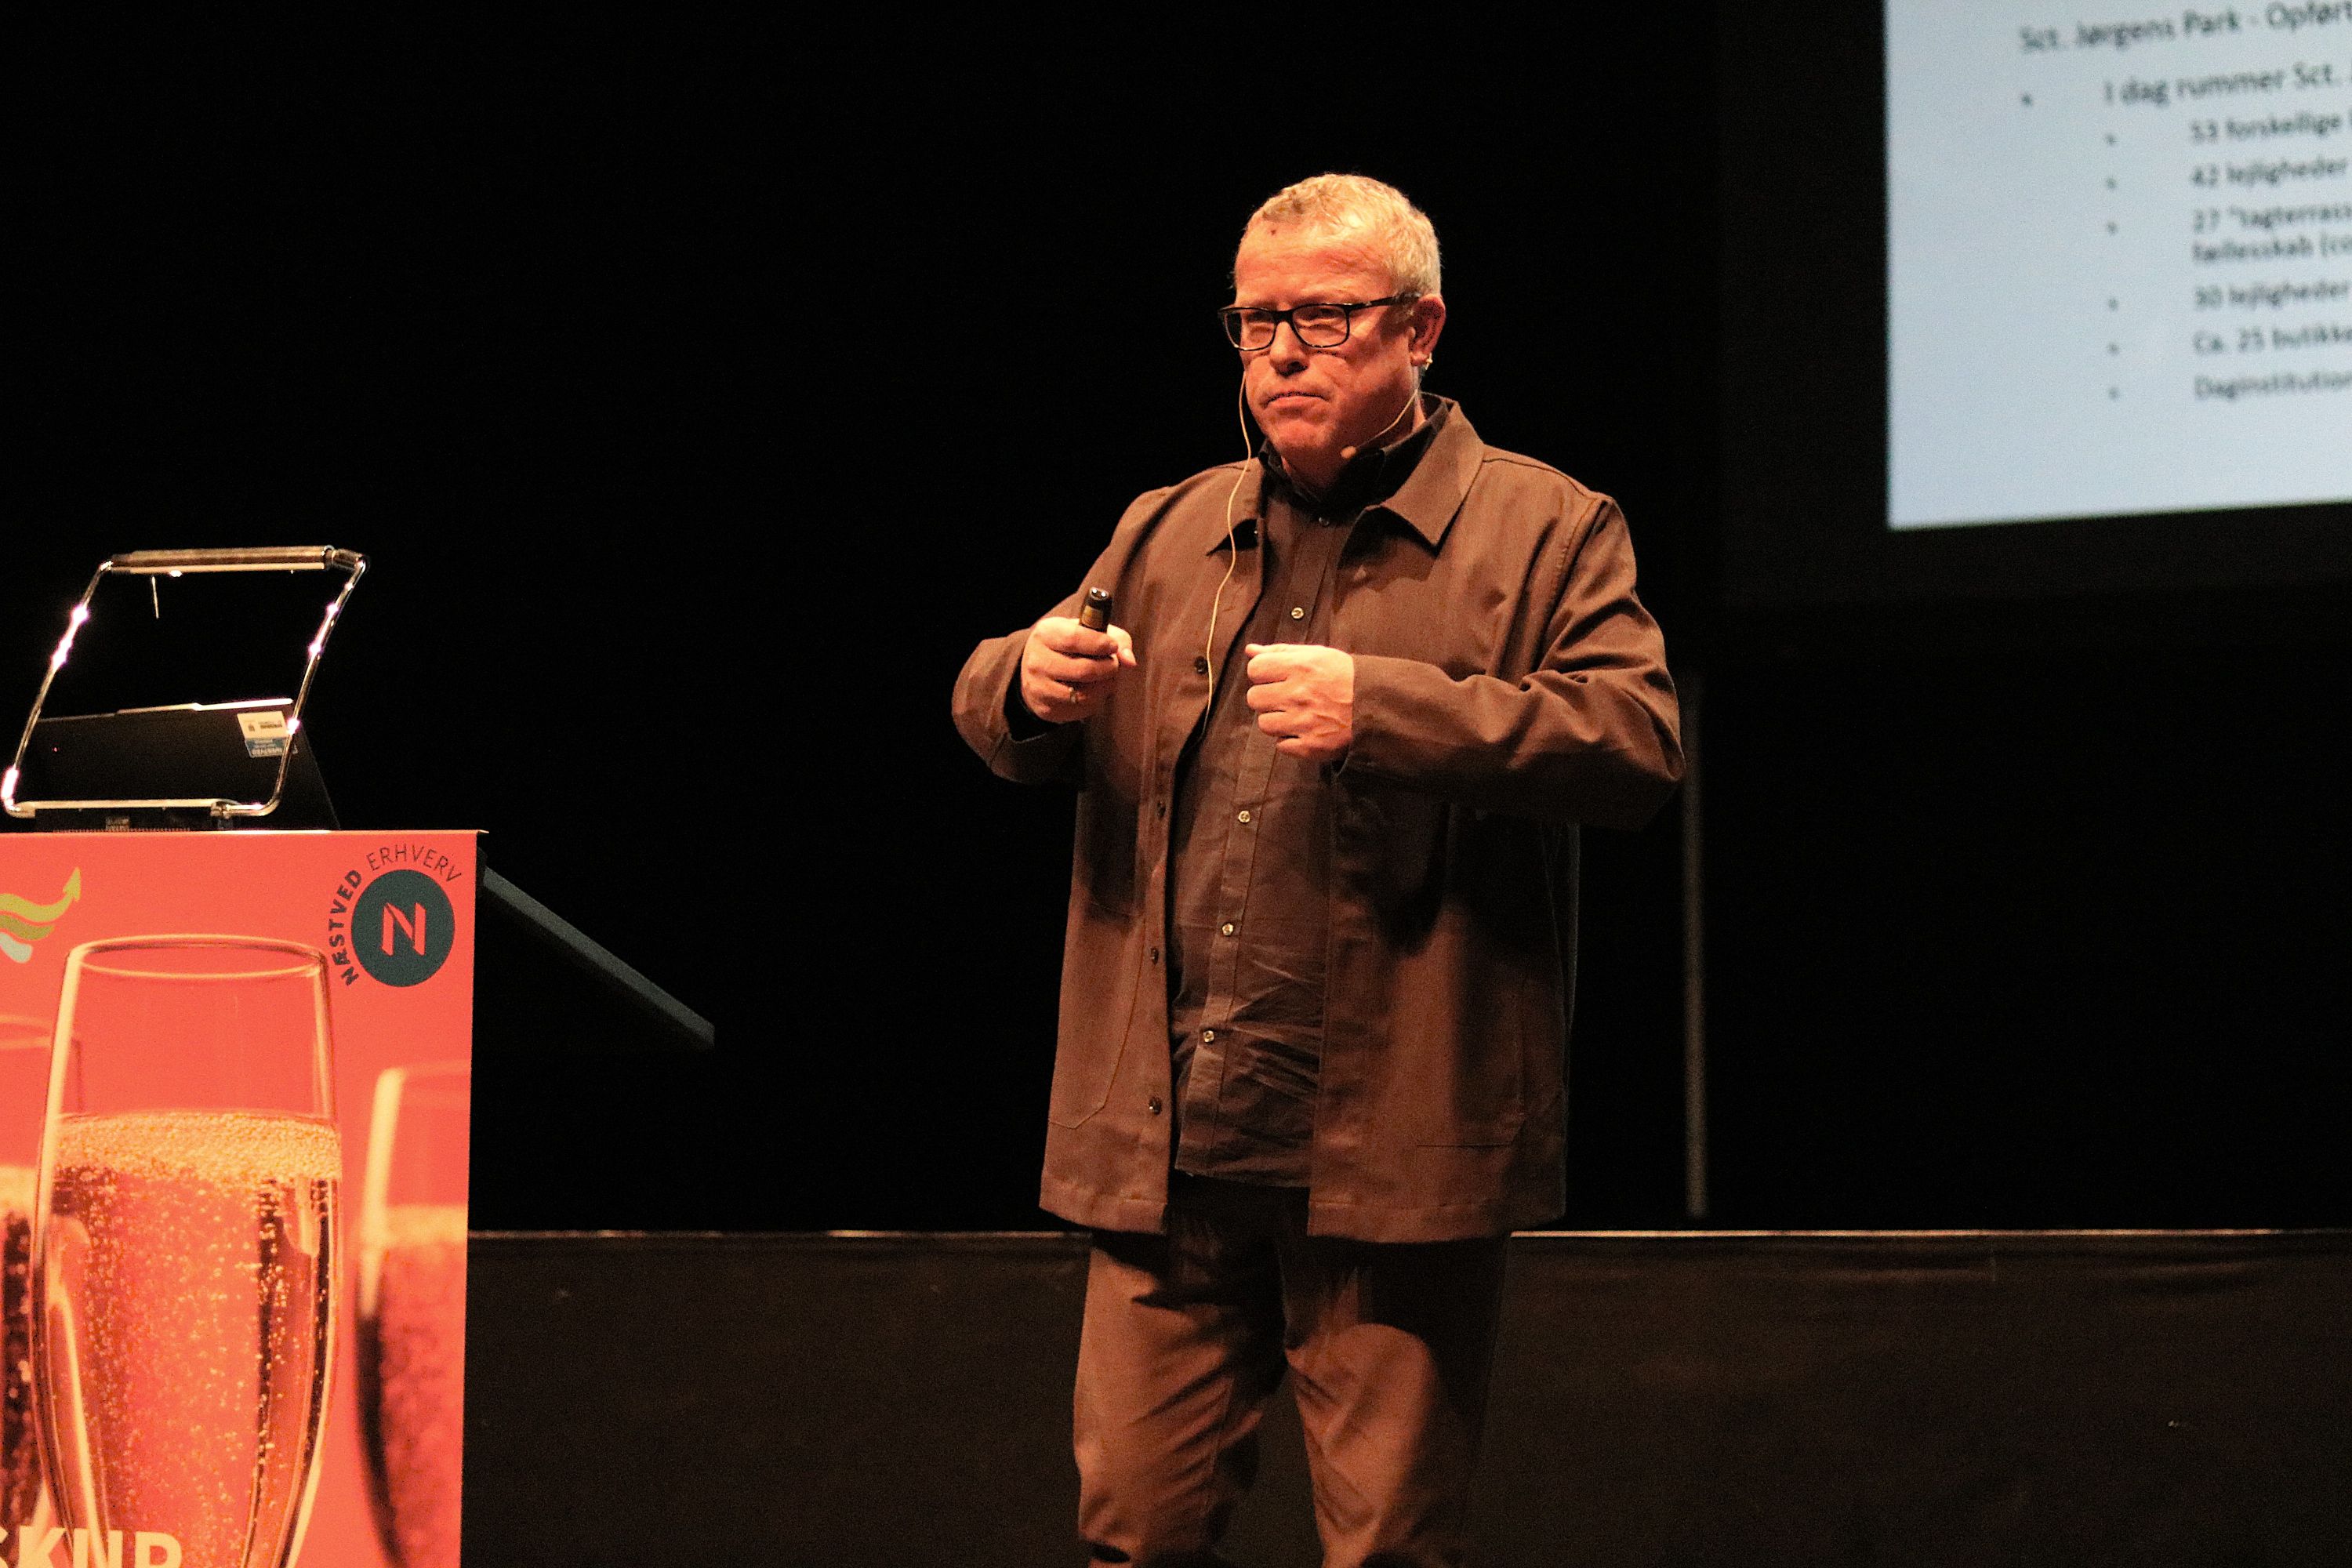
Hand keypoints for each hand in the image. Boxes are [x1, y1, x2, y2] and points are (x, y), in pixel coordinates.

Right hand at [1021, 614, 1135, 722]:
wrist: (1038, 669)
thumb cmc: (1070, 646)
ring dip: (1104, 687)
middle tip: (1114, 665)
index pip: (1074, 639)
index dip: (1099, 644)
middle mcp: (1037, 661)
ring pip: (1083, 694)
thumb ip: (1116, 639)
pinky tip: (1094, 691)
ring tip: (1107, 678)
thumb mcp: (1088, 631)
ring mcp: (1039, 687)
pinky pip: (1080, 709)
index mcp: (1046, 634)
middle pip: (1083, 670)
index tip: (1113, 646)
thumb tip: (1130, 661)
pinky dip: (1095, 701)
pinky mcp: (1046, 709)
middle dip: (1108, 668)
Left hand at [1244, 642, 1352, 762]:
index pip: (1255, 669)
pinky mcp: (1310, 746)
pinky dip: (1290, 740)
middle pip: (1254, 698)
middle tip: (1285, 698)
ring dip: (1277, 721)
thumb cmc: (1345, 677)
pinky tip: (1305, 730)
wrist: (1377, 707)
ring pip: (1265, 724)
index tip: (1274, 678)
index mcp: (1300, 668)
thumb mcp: (1317, 655)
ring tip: (1296, 715)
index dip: (1262, 674)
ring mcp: (1303, 723)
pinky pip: (1281, 746)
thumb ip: (1281, 652)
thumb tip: (1250, 650)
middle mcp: (1298, 695)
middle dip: (1267, 698)